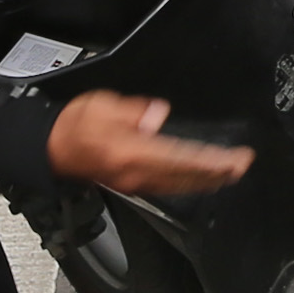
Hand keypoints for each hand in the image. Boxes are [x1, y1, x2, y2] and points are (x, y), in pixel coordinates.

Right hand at [46, 88, 252, 197]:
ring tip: (229, 173)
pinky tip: (200, 180)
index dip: (209, 160)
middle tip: (241, 165)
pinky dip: (189, 183)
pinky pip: (168, 187)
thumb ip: (133, 111)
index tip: (231, 159)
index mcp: (129, 151)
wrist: (52, 148)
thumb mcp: (101, 105)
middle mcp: (135, 173)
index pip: (180, 158)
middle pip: (185, 176)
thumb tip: (157, 114)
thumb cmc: (73, 126)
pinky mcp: (132, 185)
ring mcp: (134, 183)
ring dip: (206, 180)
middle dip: (216, 172)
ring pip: (179, 185)